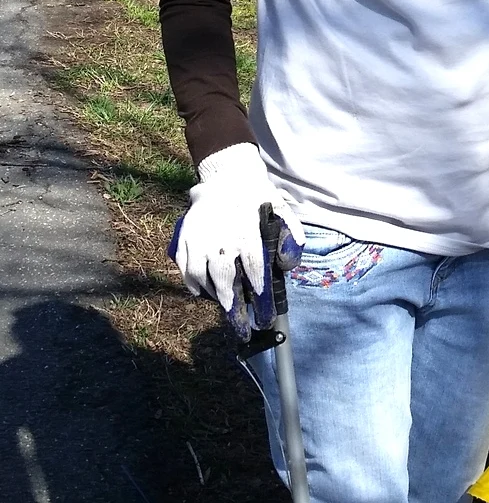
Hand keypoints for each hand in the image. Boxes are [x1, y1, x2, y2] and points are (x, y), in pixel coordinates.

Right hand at [172, 144, 305, 317]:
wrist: (227, 175)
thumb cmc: (257, 196)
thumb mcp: (281, 209)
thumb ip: (290, 235)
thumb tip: (287, 265)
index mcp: (248, 233)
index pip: (254, 270)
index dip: (259, 294)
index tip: (264, 312)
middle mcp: (222, 239)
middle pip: (225, 280)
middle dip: (234, 307)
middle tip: (242, 327)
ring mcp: (200, 239)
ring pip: (201, 277)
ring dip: (213, 296)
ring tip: (224, 307)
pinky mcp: (185, 238)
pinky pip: (185, 268)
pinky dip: (191, 284)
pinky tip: (202, 292)